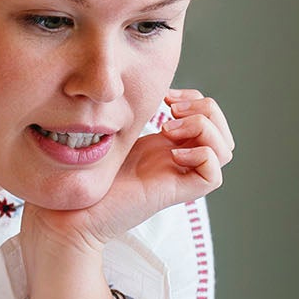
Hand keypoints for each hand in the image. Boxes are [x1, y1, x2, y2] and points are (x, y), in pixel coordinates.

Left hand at [24, 90, 234, 254]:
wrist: (73, 209)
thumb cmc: (90, 175)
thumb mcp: (120, 133)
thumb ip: (138, 114)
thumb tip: (156, 89)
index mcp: (171, 146)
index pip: (210, 119)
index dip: (197, 100)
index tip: (166, 96)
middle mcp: (180, 161)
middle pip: (223, 133)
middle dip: (205, 110)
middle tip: (171, 110)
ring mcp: (180, 177)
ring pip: (225, 151)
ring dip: (204, 129)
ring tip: (168, 129)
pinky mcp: (175, 194)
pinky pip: (214, 176)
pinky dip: (201, 156)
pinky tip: (171, 153)